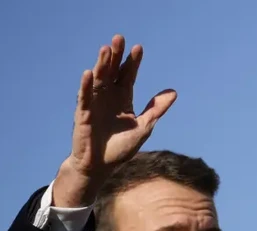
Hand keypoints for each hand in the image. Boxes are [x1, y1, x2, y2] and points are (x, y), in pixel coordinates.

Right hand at [53, 34, 176, 206]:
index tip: (139, 48)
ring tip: (105, 49)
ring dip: (101, 64)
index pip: (128, 76)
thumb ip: (156, 109)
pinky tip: (88, 74)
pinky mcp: (83, 114)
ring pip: (98, 80)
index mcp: (123, 99)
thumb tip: (174, 92)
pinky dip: (86, 86)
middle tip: (119, 38)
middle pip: (112, 72)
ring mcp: (94, 104)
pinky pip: (84, 98)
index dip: (132, 62)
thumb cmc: (121, 148)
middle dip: (115, 56)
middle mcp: (108, 97)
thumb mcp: (144, 127)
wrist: (100, 167)